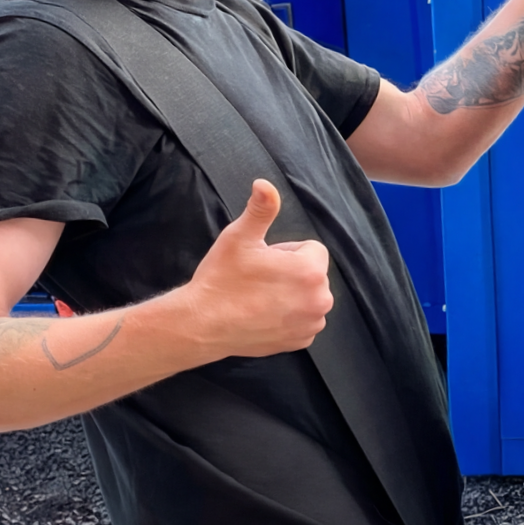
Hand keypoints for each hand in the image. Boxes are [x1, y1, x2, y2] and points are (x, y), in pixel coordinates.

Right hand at [178, 181, 333, 358]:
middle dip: (290, 273)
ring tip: (259, 297)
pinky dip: (288, 317)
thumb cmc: (222, 279)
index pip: (311, 249)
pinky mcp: (302, 341)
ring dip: (291, 295)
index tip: (263, 261)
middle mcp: (321, 299)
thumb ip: (261, 209)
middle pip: (311, 273)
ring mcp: (312, 323)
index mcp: (312, 271)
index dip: (286, 252)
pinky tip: (263, 315)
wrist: (202, 324)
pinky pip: (302, 320)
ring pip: (308, 296)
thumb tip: (265, 184)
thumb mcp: (240, 237)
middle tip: (258, 279)